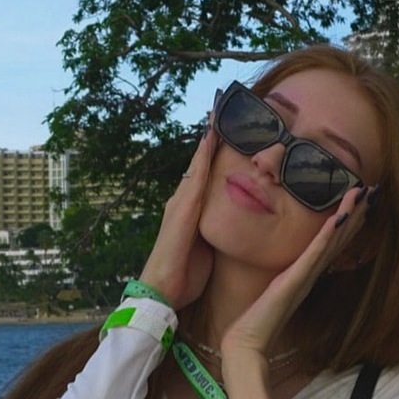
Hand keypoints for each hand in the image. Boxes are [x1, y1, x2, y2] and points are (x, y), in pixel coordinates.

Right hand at [139, 126, 218, 309]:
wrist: (165, 292)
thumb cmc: (187, 273)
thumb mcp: (208, 246)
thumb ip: (216, 229)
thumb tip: (233, 223)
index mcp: (192, 210)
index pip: (206, 174)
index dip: (216, 151)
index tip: (228, 127)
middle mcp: (183, 201)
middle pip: (200, 162)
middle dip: (211, 135)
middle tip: (222, 106)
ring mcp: (180, 203)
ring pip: (198, 164)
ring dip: (208, 138)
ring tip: (217, 111)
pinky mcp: (182, 210)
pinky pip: (196, 178)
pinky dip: (203, 157)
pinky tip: (211, 138)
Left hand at [220, 185, 372, 398]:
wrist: (248, 342)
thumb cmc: (259, 319)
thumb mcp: (275, 290)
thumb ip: (287, 277)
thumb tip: (290, 268)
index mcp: (307, 273)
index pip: (333, 242)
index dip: (349, 220)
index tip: (361, 199)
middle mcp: (312, 273)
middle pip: (340, 237)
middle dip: (356, 213)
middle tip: (373, 190)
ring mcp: (305, 276)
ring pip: (332, 241)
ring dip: (348, 216)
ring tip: (363, 194)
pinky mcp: (294, 280)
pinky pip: (314, 253)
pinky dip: (328, 234)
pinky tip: (338, 217)